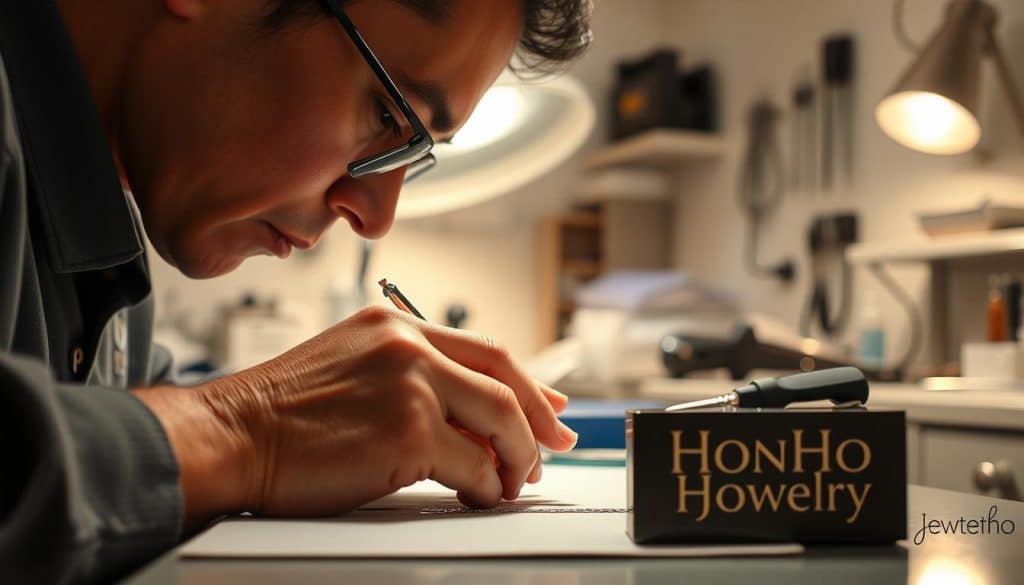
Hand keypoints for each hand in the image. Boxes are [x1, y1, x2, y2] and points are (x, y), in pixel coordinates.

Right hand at [143, 306, 576, 525]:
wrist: (230, 435)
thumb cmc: (280, 413)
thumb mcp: (352, 369)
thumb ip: (412, 380)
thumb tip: (470, 417)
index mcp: (394, 324)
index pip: (483, 348)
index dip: (526, 380)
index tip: (549, 404)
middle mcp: (408, 344)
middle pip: (505, 375)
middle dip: (540, 416)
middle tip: (555, 445)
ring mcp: (411, 384)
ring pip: (500, 419)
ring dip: (517, 456)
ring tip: (515, 480)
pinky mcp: (409, 430)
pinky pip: (473, 464)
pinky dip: (487, 484)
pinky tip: (483, 494)